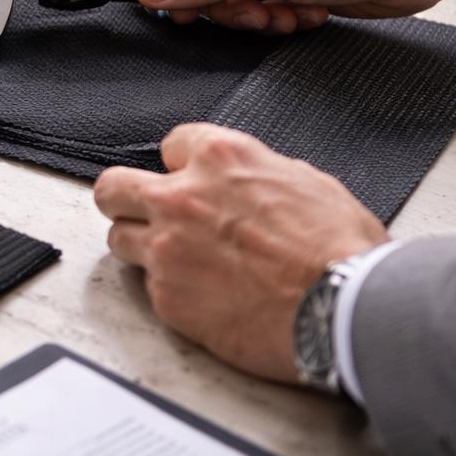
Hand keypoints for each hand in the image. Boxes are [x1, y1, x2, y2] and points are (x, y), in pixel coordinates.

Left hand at [93, 123, 388, 383]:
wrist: (342, 311)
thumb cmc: (340, 250)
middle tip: (144, 213)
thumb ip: (261, 174)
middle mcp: (180, 198)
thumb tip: (251, 182)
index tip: (191, 180)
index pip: (171, 144)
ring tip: (176, 261)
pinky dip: (171, 290)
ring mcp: (166, 250)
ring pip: (119, 238)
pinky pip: (149, 287)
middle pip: (113, 187)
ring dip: (141, 245)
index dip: (184, 165)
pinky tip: (204, 297)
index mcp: (219, 158)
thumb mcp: (308, 183)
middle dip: (125, 198)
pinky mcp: (167, 298)